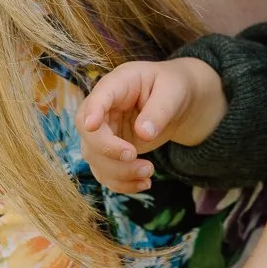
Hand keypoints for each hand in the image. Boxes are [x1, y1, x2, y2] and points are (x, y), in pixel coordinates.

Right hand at [79, 59, 226, 194]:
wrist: (177, 102)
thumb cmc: (174, 88)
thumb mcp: (174, 92)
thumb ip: (160, 110)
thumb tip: (144, 134)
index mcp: (118, 84)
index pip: (97, 97)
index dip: (91, 111)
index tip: (93, 126)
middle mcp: (104, 108)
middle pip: (89, 132)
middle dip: (109, 151)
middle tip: (138, 159)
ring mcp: (104, 131)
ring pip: (94, 157)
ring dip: (119, 172)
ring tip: (149, 173)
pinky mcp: (110, 152)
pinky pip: (105, 172)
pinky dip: (122, 183)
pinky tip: (144, 183)